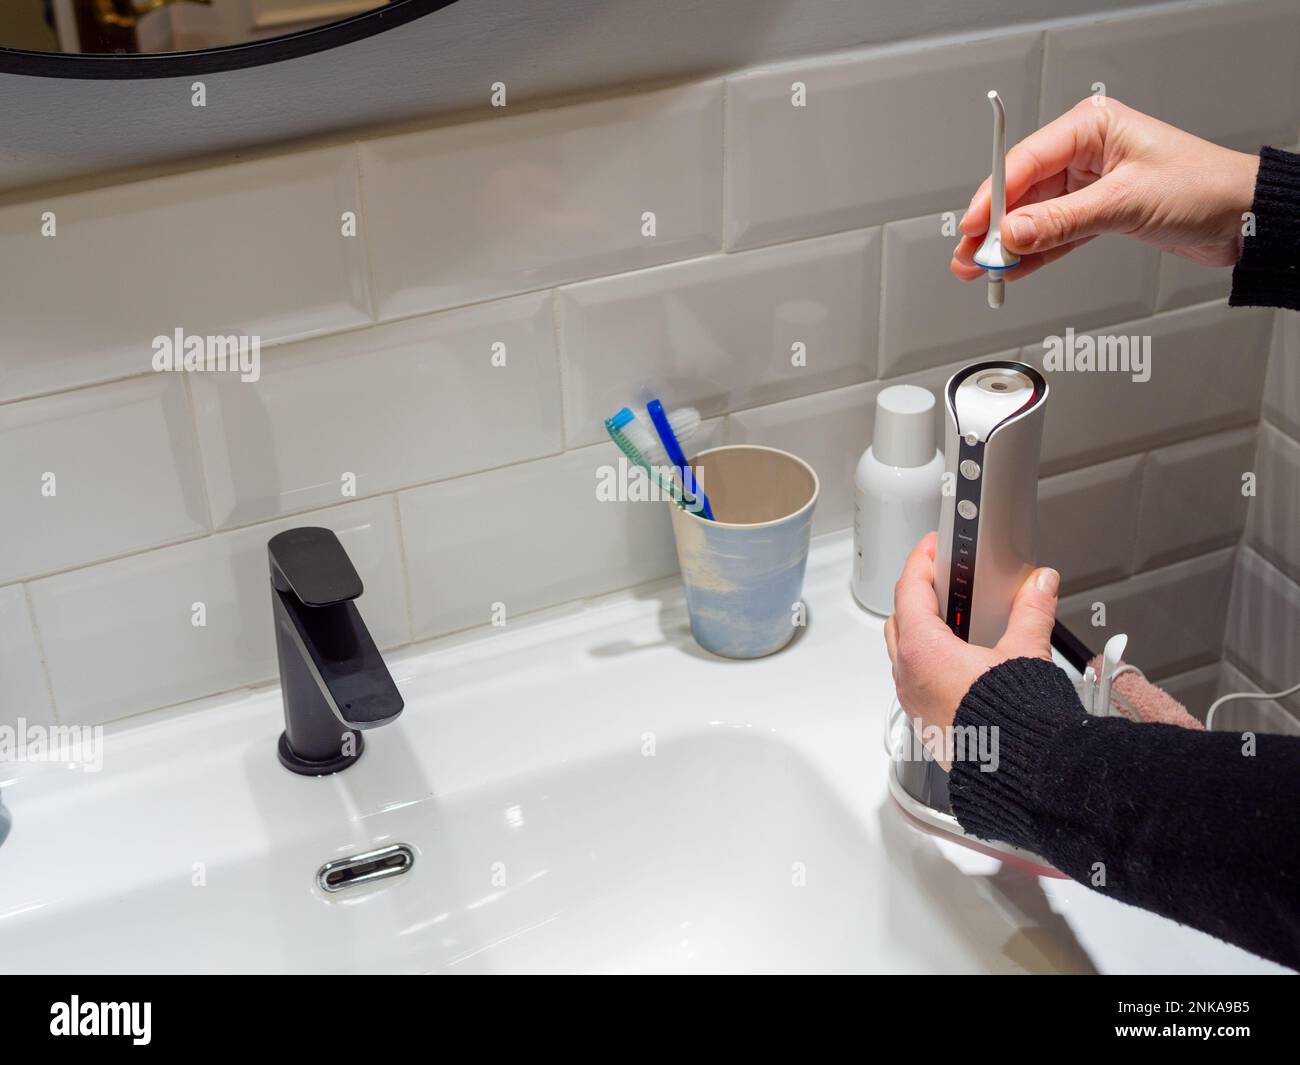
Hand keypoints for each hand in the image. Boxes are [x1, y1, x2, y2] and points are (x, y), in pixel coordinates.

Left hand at [883, 534, 1059, 762]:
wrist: (1018, 776)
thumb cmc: (1012, 724)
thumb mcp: (1025, 653)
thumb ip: (1032, 611)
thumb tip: (1039, 584)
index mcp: (923, 651)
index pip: (909, 590)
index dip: (920, 562)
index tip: (931, 548)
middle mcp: (908, 676)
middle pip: (899, 619)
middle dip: (917, 594)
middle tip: (941, 578)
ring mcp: (912, 701)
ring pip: (903, 651)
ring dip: (920, 629)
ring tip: (953, 618)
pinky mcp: (923, 721)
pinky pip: (913, 678)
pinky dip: (927, 659)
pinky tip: (959, 660)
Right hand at [952, 97, 1258, 282]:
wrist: (1244, 217)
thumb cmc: (1204, 187)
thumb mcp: (1125, 202)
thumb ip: (1062, 222)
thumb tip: (1013, 234)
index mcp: (1091, 128)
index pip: (1025, 162)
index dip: (993, 197)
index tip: (973, 227)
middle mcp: (1085, 153)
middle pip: (1021, 191)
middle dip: (993, 226)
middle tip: (970, 255)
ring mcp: (1089, 184)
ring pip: (1033, 216)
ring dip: (1007, 245)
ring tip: (981, 269)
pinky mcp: (1096, 213)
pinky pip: (1053, 234)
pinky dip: (1033, 253)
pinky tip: (1014, 269)